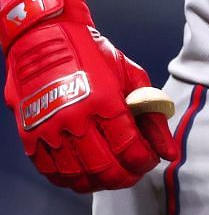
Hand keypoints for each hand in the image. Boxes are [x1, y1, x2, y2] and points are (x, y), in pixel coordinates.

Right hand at [1, 0, 177, 192]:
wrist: (45, 37)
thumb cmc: (93, 54)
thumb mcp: (131, 76)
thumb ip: (151, 114)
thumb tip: (168, 150)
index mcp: (104, 100)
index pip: (129, 147)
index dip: (144, 161)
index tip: (151, 160)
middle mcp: (74, 117)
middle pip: (104, 167)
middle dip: (126, 177)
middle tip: (135, 172)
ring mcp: (49, 128)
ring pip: (77, 174)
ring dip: (99, 182)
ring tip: (112, 175)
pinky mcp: (30, 135)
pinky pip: (50, 171)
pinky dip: (70, 179)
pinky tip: (85, 175)